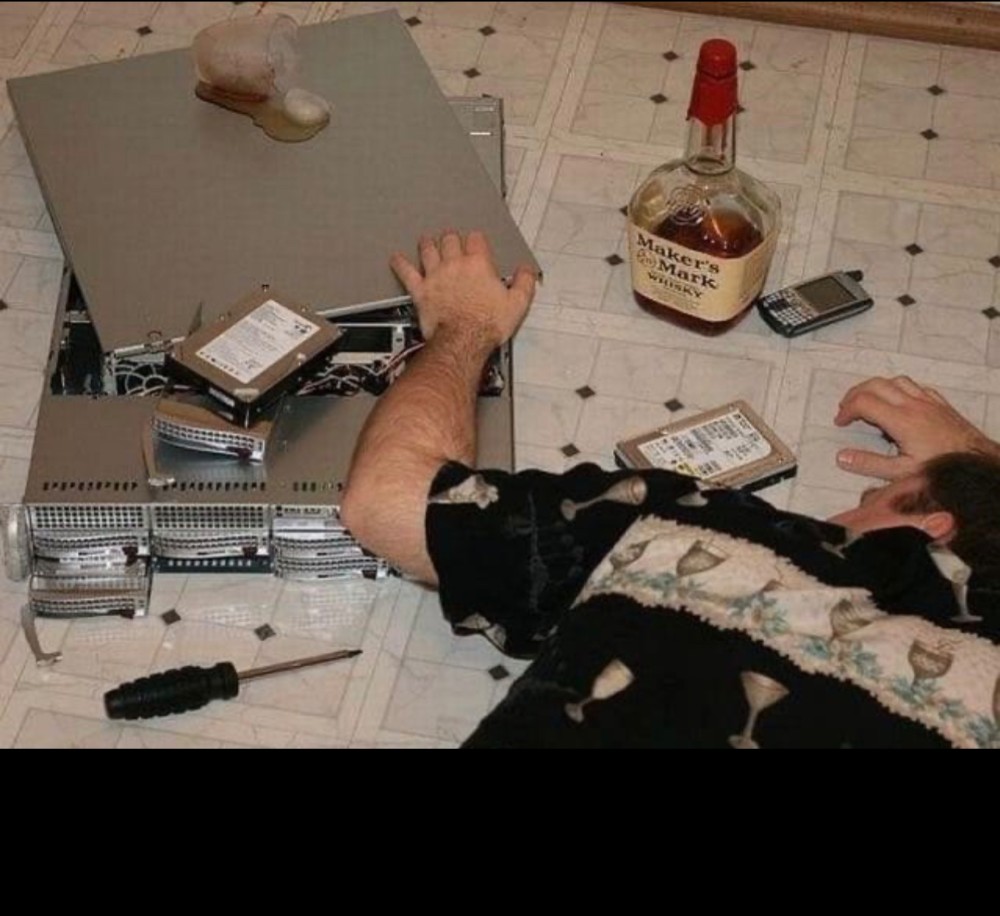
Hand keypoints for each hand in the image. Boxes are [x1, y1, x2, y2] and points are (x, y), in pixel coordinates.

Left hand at [390, 230, 536, 347]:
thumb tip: (527, 271)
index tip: (477, 242)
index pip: (476, 239)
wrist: (463, 341)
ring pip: (428, 250)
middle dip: (451, 237)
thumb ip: (524, 282)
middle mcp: (454, 265)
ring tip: (427, 240)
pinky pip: (407, 272)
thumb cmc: (486, 325)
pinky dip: (400, 264)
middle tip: (451, 237)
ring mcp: (435, 277)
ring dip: (428, 243)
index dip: (476, 239)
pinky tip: (397, 259)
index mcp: (478, 265)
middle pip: (450, 239)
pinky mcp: (421, 291)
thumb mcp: (518, 304)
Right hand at [834, 376, 998, 479]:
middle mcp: (914, 406)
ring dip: (876, 387)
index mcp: (902, 421)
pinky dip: (899, 388)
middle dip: (855, 394)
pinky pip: (916, 386)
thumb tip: (843, 457)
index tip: (841, 421)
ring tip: (867, 400)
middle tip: (846, 407)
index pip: (864, 403)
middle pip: (876, 385)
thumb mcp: (901, 472)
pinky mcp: (940, 404)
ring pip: (896, 381)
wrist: (976, 462)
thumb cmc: (944, 467)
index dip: (846, 410)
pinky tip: (898, 399)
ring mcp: (928, 402)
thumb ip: (869, 464)